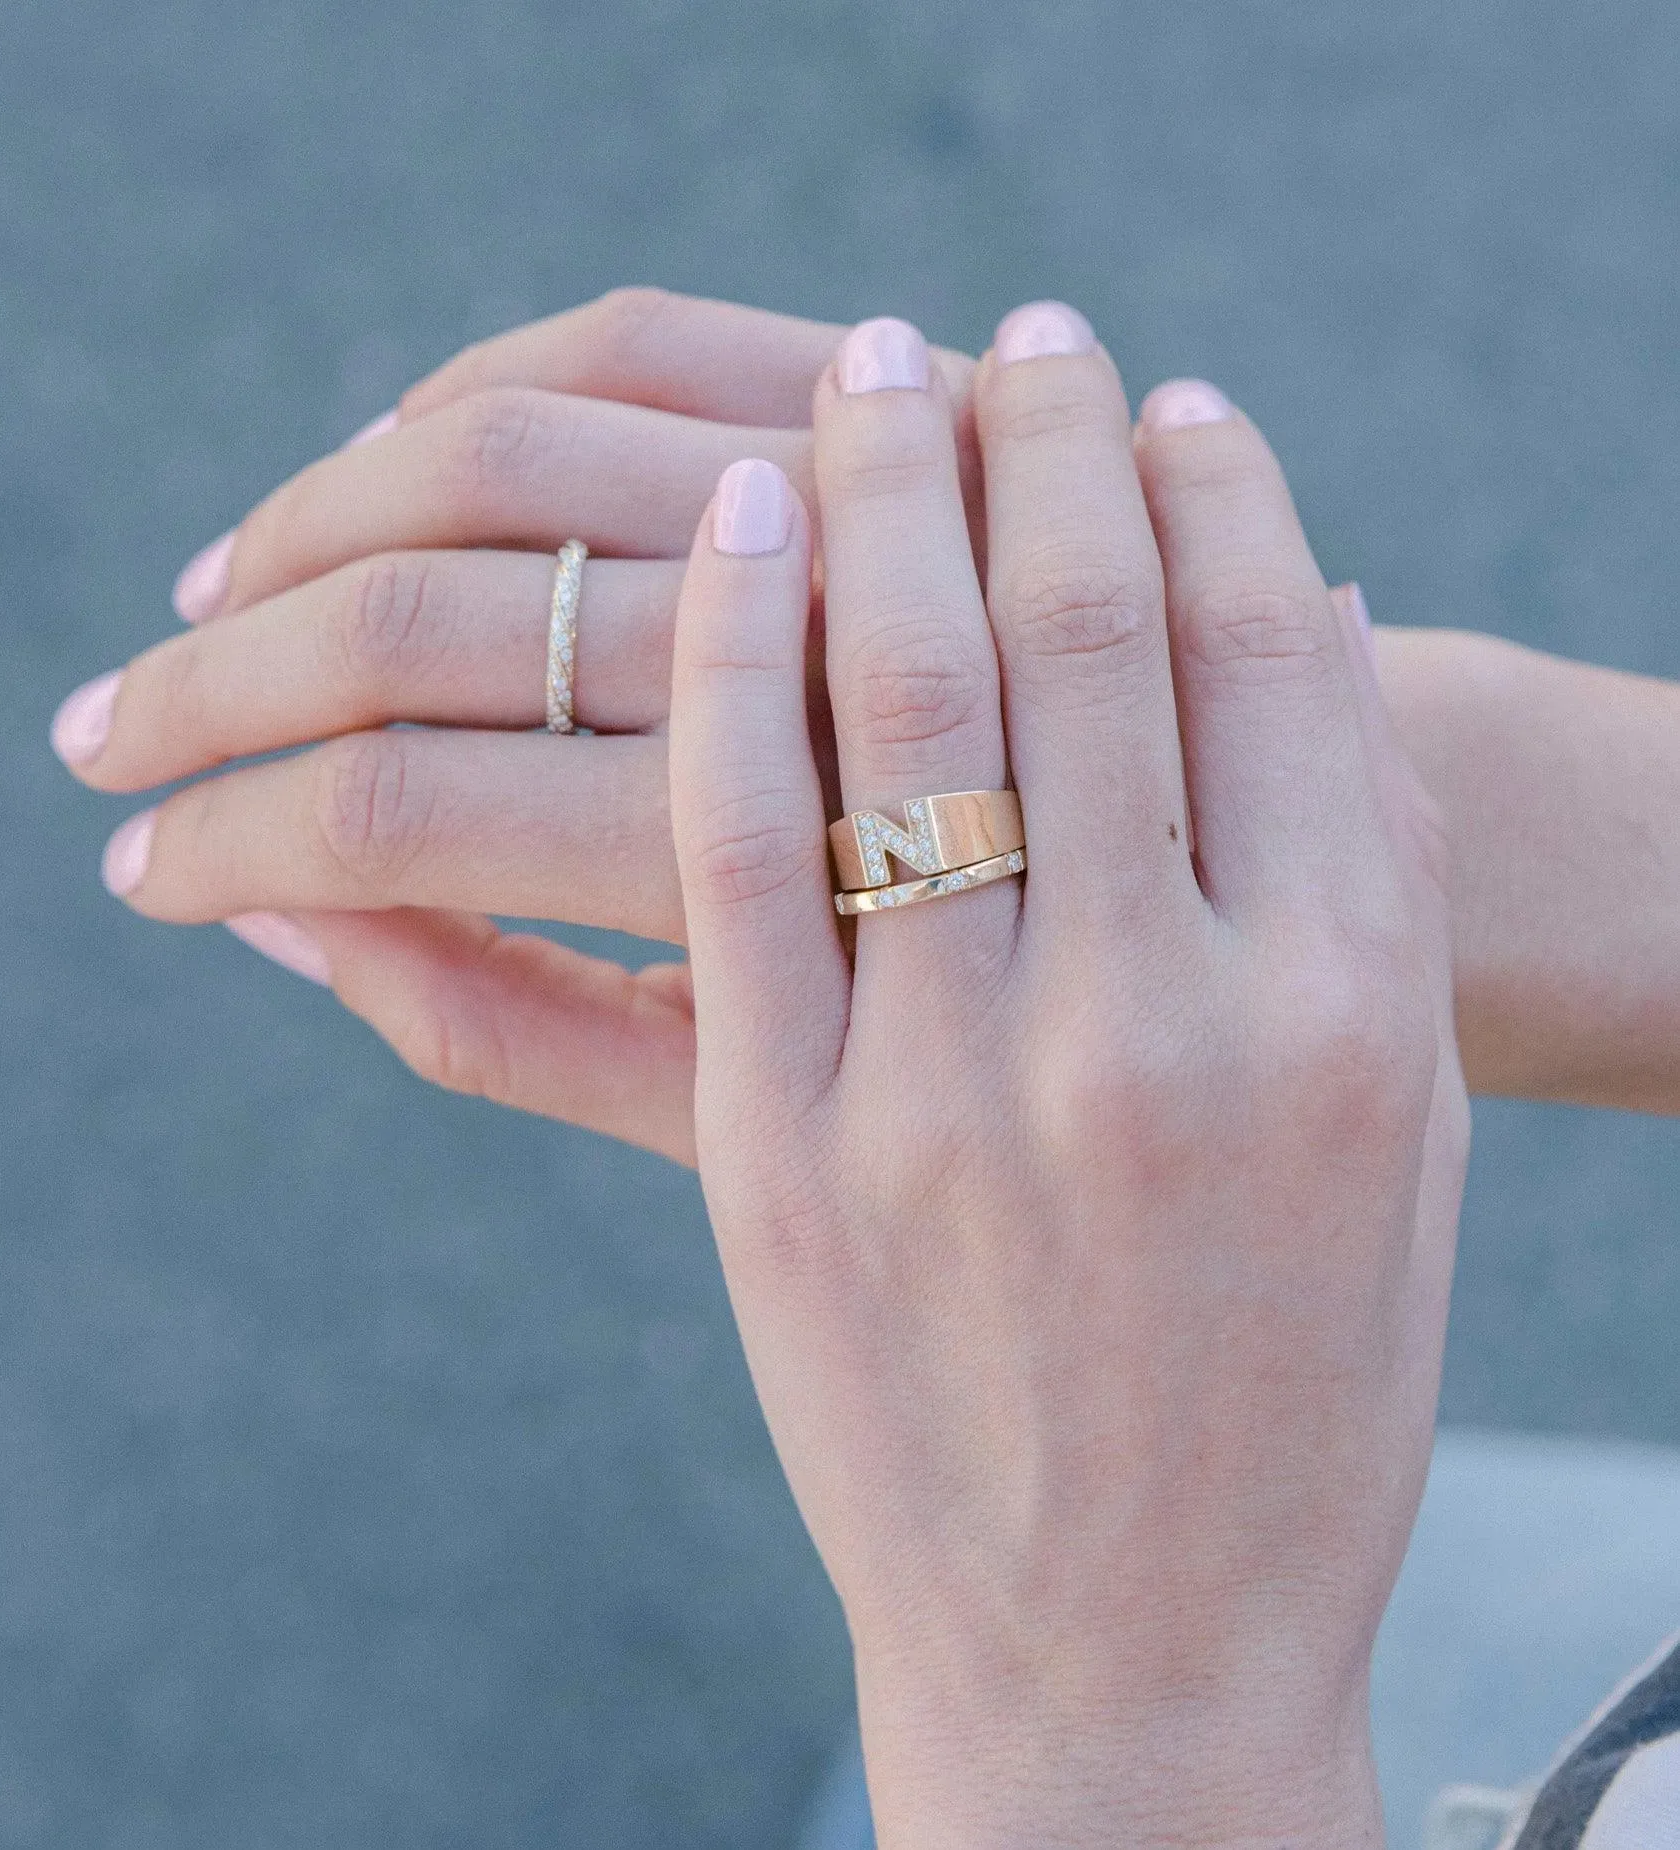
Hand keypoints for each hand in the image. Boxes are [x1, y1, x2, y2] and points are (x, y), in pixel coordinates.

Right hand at [53, 291, 977, 1163]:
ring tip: (216, 583)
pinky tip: (385, 458)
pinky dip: (476, 380)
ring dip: (307, 506)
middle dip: (218, 662)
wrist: (1303, 926)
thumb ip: (521, 1023)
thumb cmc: (1020, 1076)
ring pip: (510, 443)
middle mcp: (814, 686)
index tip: (137, 859)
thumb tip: (276, 921)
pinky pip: (640, 334)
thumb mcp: (769, 1119)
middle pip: (428, 608)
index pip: (409, 808)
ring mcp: (854, 514)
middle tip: (106, 716)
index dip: (235, 826)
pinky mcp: (890, 398)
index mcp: (793, 909)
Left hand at [666, 314, 1467, 1846]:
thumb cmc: (1280, 1396)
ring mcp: (956, 1087)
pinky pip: (738, 836)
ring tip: (865, 371)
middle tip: (1001, 338)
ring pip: (909, 695)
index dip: (1213, 489)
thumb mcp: (1392, 1142)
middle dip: (1041, 442)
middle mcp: (1165, 1025)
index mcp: (1351, 1011)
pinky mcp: (781, 1146)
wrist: (1124, 1656)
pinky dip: (733, 653)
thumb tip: (1294, 610)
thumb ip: (1358, 883)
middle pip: (1090, 635)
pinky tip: (729, 519)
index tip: (1157, 398)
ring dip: (883, 490)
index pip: (1277, 652)